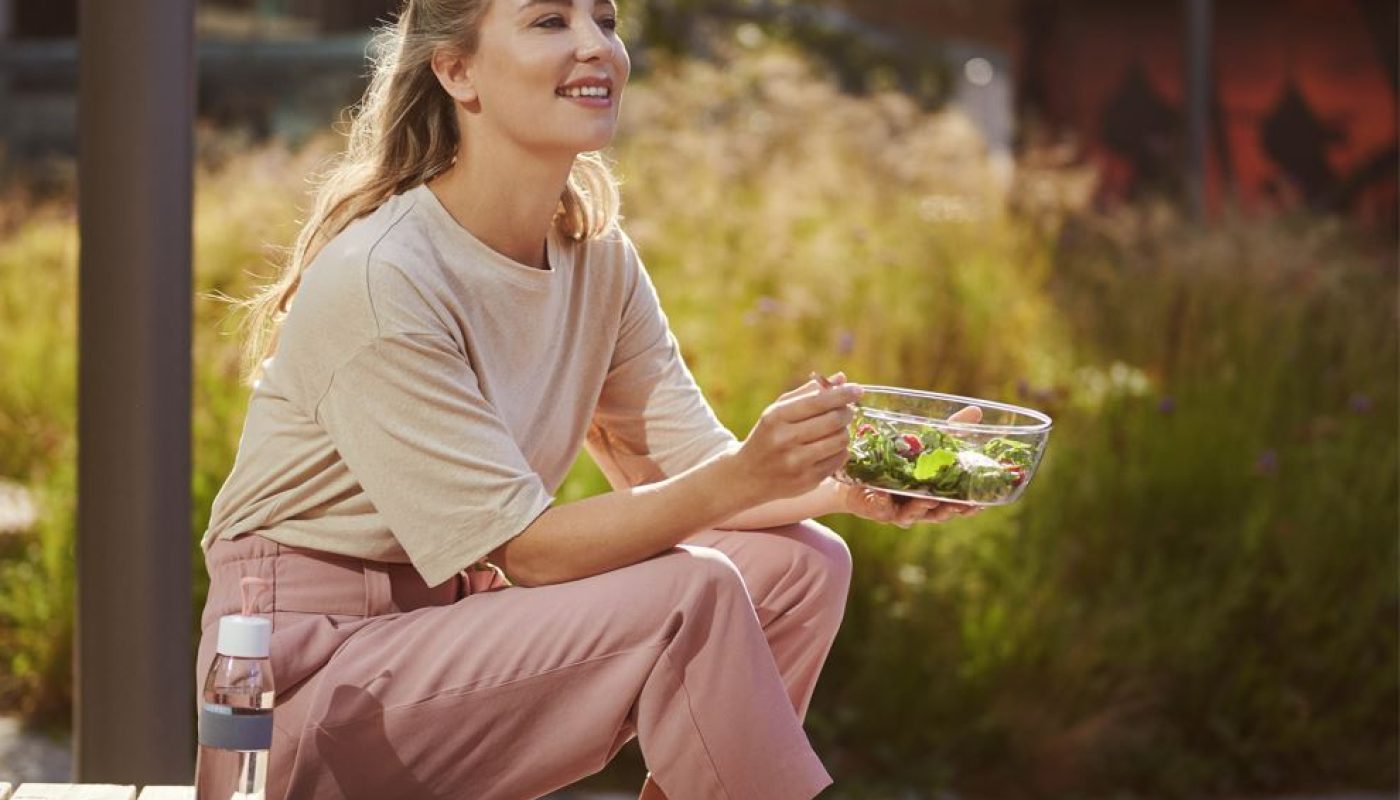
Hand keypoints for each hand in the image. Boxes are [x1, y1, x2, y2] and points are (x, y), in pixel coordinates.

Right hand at [732, 371, 862, 502]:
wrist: (748, 476)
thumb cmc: (768, 436)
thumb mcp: (779, 411)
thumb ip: (808, 393)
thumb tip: (841, 378)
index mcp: (776, 417)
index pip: (818, 401)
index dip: (843, 394)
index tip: (858, 389)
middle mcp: (785, 439)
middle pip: (833, 420)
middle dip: (847, 412)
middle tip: (847, 411)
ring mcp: (796, 462)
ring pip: (840, 441)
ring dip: (844, 432)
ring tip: (837, 430)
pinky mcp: (807, 481)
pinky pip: (838, 460)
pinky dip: (840, 451)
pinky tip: (831, 448)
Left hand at [836, 404, 985, 528]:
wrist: (858, 465)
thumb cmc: (899, 456)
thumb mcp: (927, 441)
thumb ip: (953, 430)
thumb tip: (977, 411)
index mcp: (934, 494)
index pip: (955, 505)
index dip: (967, 508)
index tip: (979, 505)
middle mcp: (916, 505)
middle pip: (936, 514)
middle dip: (947, 511)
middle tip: (956, 505)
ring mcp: (895, 509)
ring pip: (910, 515)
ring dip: (919, 508)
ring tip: (927, 499)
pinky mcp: (873, 507)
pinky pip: (878, 507)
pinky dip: (881, 502)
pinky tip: (882, 493)